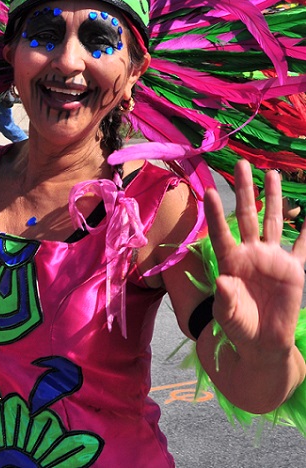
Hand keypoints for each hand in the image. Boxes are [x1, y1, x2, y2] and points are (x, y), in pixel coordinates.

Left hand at [205, 160, 305, 361]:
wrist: (262, 342)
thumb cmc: (238, 327)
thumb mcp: (227, 315)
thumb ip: (225, 299)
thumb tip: (222, 282)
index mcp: (230, 261)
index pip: (221, 231)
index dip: (216, 213)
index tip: (210, 192)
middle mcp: (250, 253)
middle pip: (247, 215)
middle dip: (246, 190)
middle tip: (241, 164)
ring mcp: (272, 258)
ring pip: (272, 221)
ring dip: (273, 199)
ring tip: (271, 175)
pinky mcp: (292, 270)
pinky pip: (302, 247)